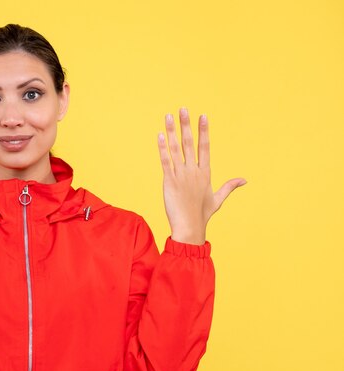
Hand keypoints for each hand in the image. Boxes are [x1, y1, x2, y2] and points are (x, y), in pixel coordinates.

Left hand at [157, 108, 245, 244]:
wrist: (189, 227)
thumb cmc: (202, 214)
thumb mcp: (218, 199)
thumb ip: (229, 186)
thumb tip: (245, 180)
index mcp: (205, 173)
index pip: (205, 147)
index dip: (203, 131)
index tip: (203, 116)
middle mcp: (193, 171)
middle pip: (189, 143)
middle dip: (186, 125)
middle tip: (183, 108)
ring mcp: (180, 175)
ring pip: (175, 149)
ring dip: (171, 131)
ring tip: (169, 116)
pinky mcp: (168, 181)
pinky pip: (165, 161)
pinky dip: (162, 148)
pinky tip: (160, 135)